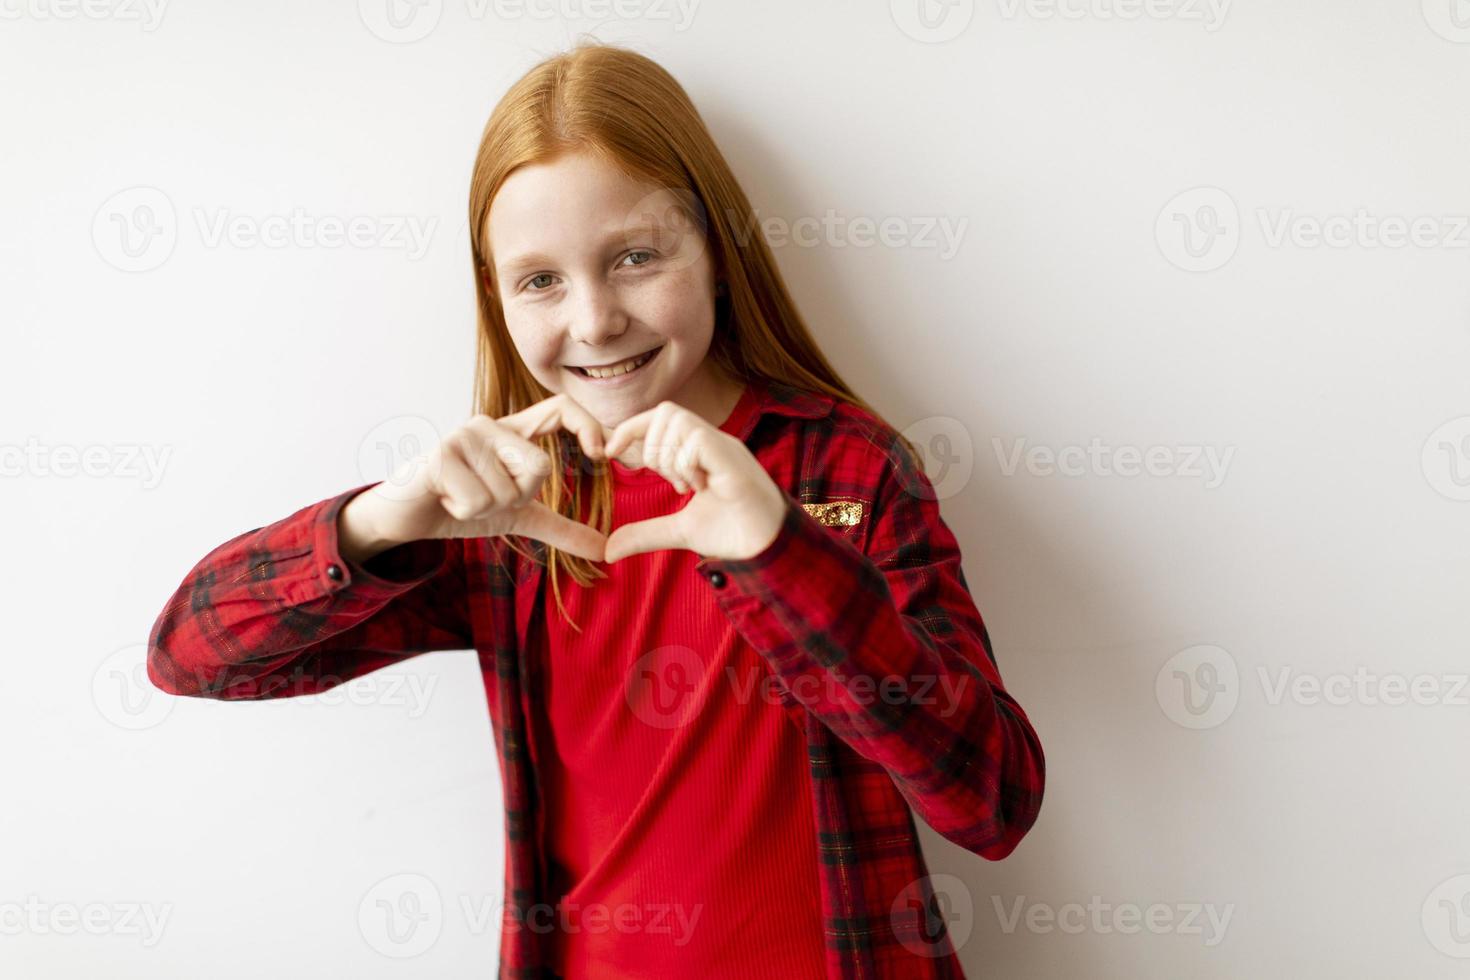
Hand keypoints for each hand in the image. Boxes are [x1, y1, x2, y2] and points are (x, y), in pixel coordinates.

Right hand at [343, 393, 610, 561]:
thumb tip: (604, 550)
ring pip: (506, 490)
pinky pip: (477, 500)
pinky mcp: (441, 454)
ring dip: (484, 509)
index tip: (601, 455)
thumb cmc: (460, 504)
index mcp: (513, 433)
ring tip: (459, 497)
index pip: (561, 408)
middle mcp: (491, 425)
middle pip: (538, 468)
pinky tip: (444, 499)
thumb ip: (560, 528)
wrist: (405, 516)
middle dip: (516, 498)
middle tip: (485, 496)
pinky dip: (462, 512)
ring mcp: (464, 436)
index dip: (588, 424)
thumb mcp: (517, 516)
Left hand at [601, 400, 788, 562]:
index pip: (658, 418)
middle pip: (665, 411)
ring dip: (669, 455)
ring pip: (678, 420)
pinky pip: (697, 439)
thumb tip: (609, 549)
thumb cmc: (733, 533)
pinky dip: (687, 462)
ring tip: (687, 485)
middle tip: (670, 482)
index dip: (630, 429)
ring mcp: (723, 447)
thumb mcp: (679, 531)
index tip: (610, 453)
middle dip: (652, 446)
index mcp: (699, 451)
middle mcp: (711, 441)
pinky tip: (699, 486)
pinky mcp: (732, 458)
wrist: (768, 548)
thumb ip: (645, 533)